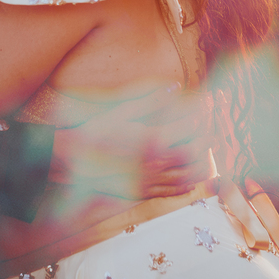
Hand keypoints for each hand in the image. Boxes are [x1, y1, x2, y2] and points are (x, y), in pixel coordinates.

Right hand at [49, 87, 212, 199]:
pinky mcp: (142, 193)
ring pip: (188, 174)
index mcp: (150, 140)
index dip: (200, 116)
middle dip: (205, 139)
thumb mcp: (118, 110)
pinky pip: (173, 192)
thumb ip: (149, 99)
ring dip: (200, 162)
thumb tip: (175, 85)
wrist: (69, 161)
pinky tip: (189, 176)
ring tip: (203, 151)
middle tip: (209, 130)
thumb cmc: (92, 132)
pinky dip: (187, 184)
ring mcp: (149, 181)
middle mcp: (153, 163)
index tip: (205, 107)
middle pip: (194, 152)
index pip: (189, 127)